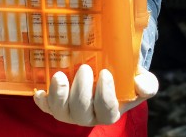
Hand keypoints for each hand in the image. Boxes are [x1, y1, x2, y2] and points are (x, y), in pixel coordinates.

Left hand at [32, 65, 158, 126]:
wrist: (105, 70)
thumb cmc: (123, 78)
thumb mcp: (140, 80)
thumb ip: (146, 84)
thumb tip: (140, 84)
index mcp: (109, 113)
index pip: (106, 111)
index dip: (105, 96)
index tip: (106, 73)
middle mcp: (87, 116)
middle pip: (81, 112)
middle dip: (81, 91)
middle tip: (86, 68)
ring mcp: (68, 111)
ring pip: (60, 112)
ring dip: (58, 95)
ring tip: (60, 75)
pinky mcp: (53, 103)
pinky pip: (44, 106)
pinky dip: (41, 100)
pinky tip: (39, 90)